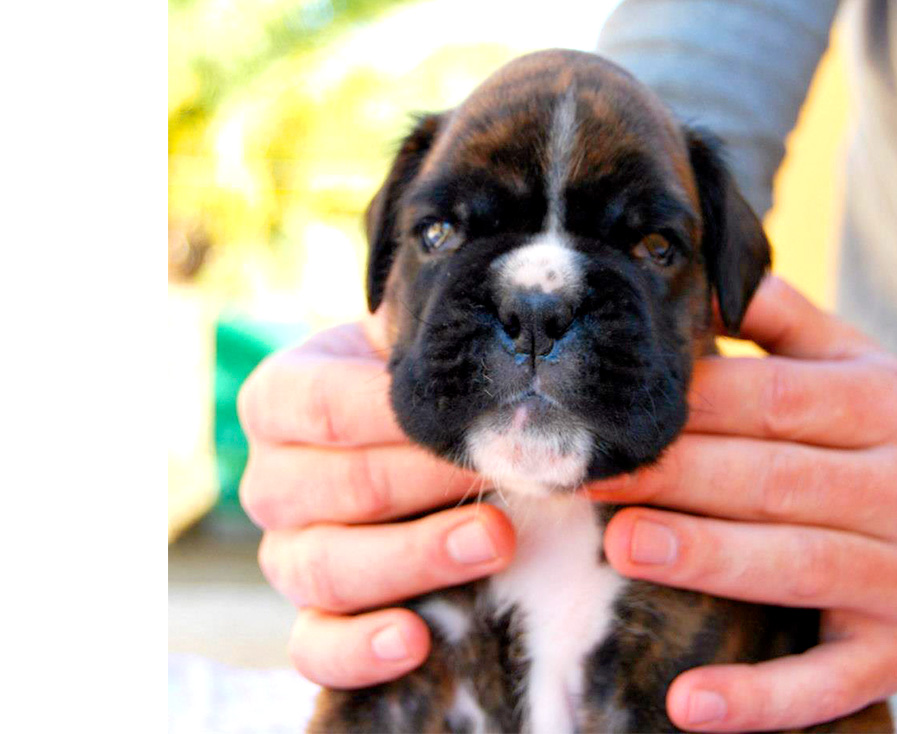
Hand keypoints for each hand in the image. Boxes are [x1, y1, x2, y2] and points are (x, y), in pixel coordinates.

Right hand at [237, 316, 515, 688]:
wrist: (423, 438)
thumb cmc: (427, 384)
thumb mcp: (428, 352)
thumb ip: (452, 352)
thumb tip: (518, 358)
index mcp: (280, 399)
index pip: (321, 405)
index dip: (394, 413)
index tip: (471, 414)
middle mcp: (272, 480)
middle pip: (334, 488)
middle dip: (426, 479)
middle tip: (505, 471)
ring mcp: (288, 553)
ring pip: (324, 568)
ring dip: (416, 555)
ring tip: (495, 540)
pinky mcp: (316, 615)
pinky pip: (313, 647)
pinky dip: (359, 650)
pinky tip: (415, 639)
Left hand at [592, 275, 896, 731]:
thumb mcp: (861, 367)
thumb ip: (785, 323)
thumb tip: (701, 276)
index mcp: (887, 407)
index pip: (777, 400)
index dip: (692, 402)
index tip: (609, 405)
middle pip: (775, 477)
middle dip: (677, 474)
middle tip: (586, 475)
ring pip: (798, 565)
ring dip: (710, 559)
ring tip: (626, 546)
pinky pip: (828, 680)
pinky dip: (761, 698)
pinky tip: (688, 704)